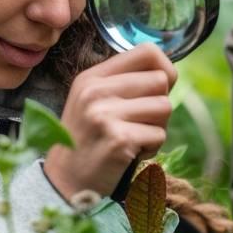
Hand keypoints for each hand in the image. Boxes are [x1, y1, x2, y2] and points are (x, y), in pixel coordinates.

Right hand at [43, 44, 176, 198]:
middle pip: (161, 81)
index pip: (147, 52)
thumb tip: (167, 73)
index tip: (160, 88)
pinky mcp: (118, 139)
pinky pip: (159, 135)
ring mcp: (105, 114)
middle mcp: (96, 91)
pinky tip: (130, 153)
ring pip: (165, 107)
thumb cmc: (88, 141)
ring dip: (157, 128)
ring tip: (133, 139)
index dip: (165, 69)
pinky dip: (152, 148)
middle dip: (159, 106)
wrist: (65, 181)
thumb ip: (124, 83)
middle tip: (139, 124)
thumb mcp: (94, 102)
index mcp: (92, 77)